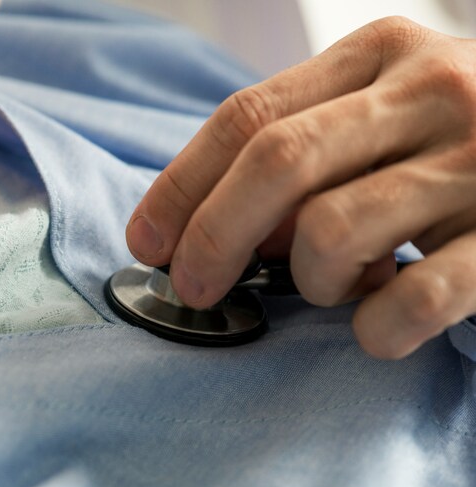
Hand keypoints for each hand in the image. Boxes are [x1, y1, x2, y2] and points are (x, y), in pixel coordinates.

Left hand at [127, 17, 475, 358]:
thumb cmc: (458, 138)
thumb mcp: (380, 111)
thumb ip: (302, 148)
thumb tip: (208, 224)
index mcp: (379, 54)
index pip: (246, 117)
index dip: (181, 187)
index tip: (146, 242)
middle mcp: (430, 93)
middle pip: (276, 162)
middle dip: (212, 236)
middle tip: (194, 287)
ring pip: (333, 231)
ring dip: (310, 280)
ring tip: (333, 285)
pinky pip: (414, 298)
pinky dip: (375, 328)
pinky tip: (378, 325)